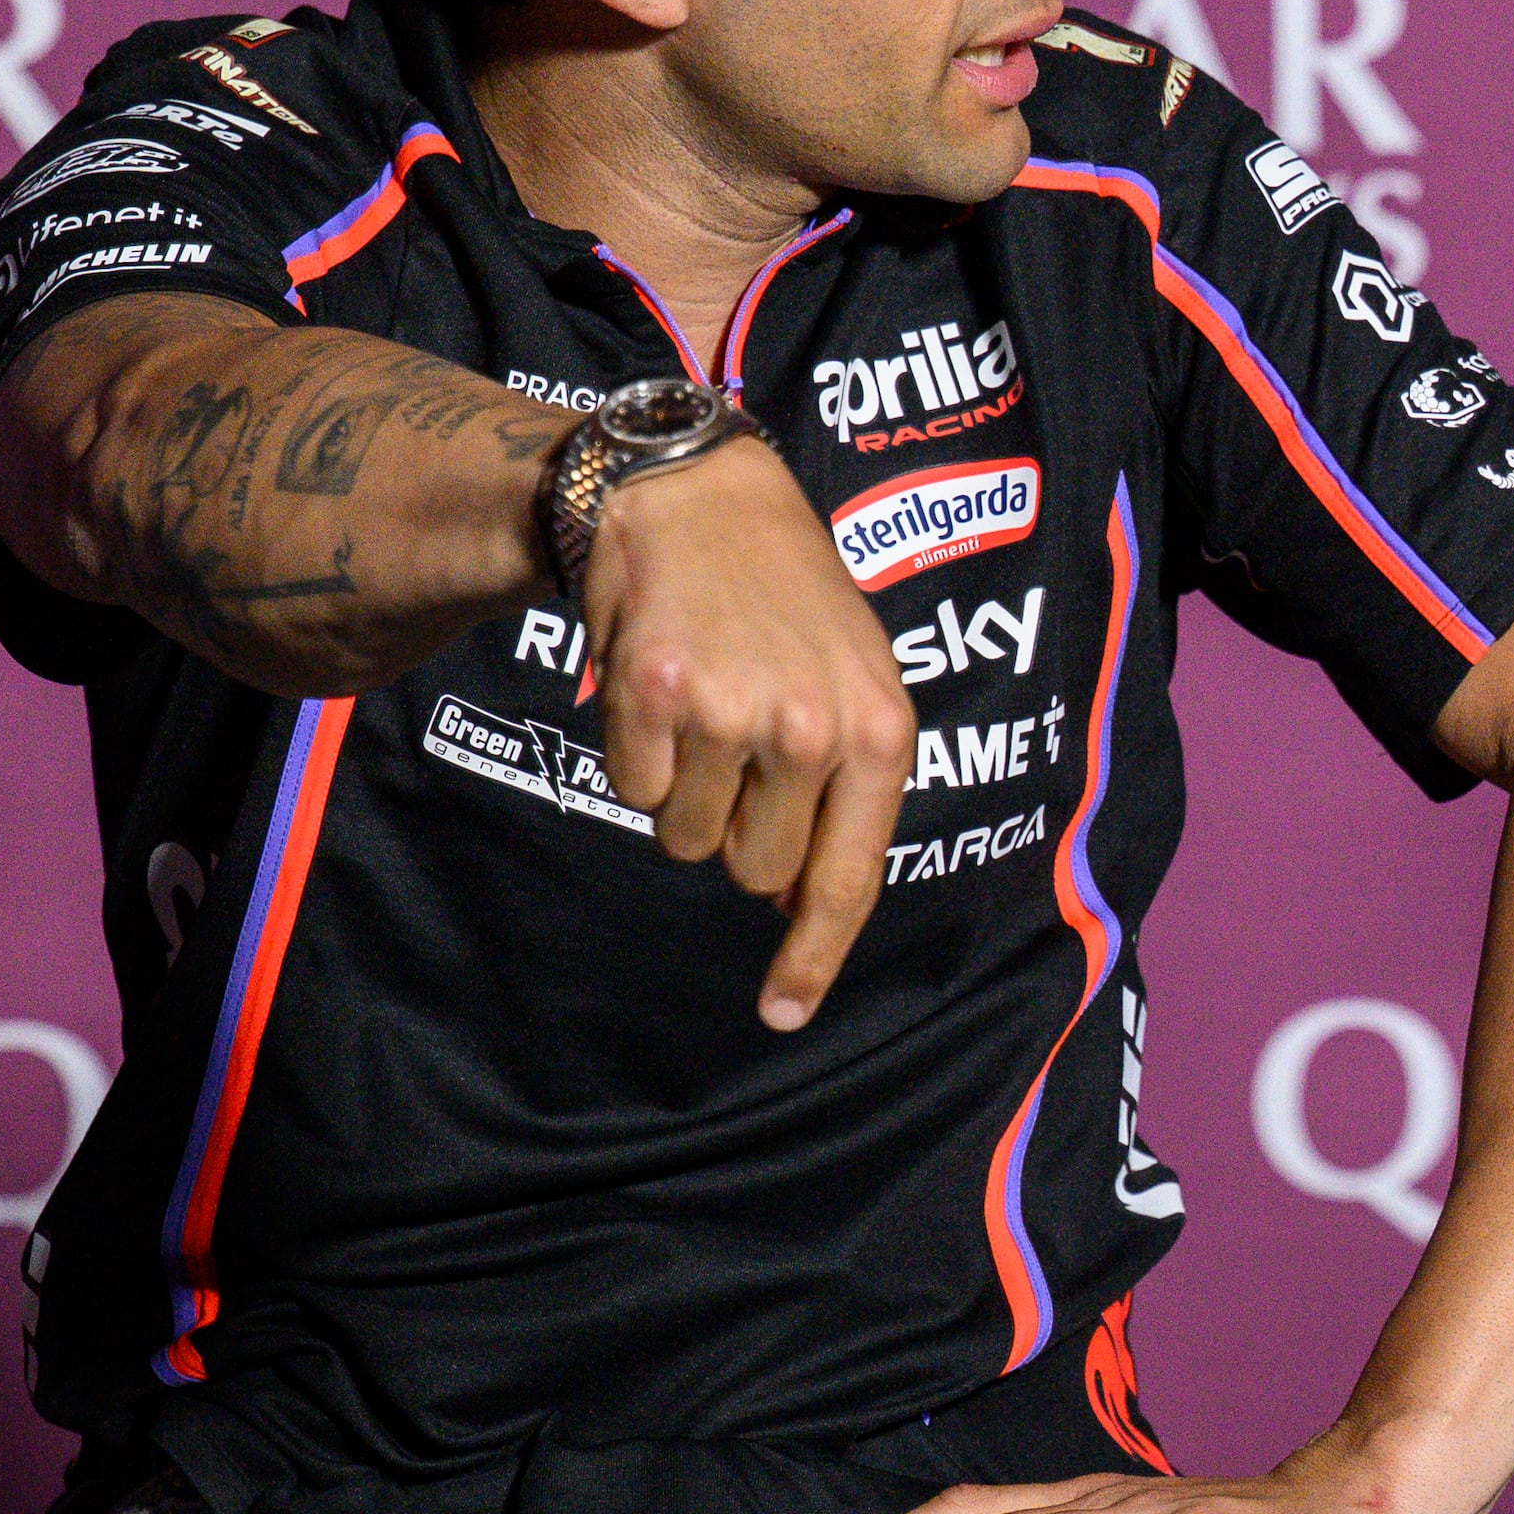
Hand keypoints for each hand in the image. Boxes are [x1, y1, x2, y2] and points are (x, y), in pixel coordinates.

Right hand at [581, 439, 918, 1029]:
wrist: (703, 498)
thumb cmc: (790, 602)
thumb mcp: (857, 682)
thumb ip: (848, 789)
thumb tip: (804, 898)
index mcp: (881, 734)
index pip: (847, 878)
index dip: (810, 957)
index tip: (781, 1015)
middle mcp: (812, 730)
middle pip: (753, 869)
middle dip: (738, 829)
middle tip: (740, 746)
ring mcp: (731, 712)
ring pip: (684, 837)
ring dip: (685, 792)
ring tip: (704, 708)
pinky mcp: (651, 694)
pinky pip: (632, 789)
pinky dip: (637, 756)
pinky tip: (661, 689)